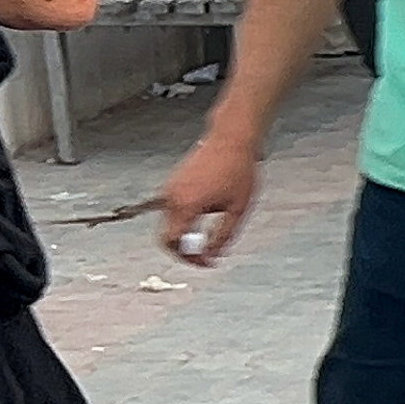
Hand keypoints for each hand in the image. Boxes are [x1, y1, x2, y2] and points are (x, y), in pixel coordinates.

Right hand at [156, 132, 262, 265]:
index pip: (173, 242)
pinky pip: (171, 210)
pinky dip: (183, 221)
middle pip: (166, 236)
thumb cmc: (238, 171)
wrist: (230, 140)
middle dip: (184, 250)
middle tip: (205, 257)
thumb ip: (224, 235)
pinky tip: (202, 222)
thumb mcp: (238, 209)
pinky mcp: (172, 183)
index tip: (206, 263)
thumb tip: (213, 255)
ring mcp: (169, 189)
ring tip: (207, 238)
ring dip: (184, 235)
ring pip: (168, 223)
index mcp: (186, 204)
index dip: (187, 258)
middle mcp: (171, 197)